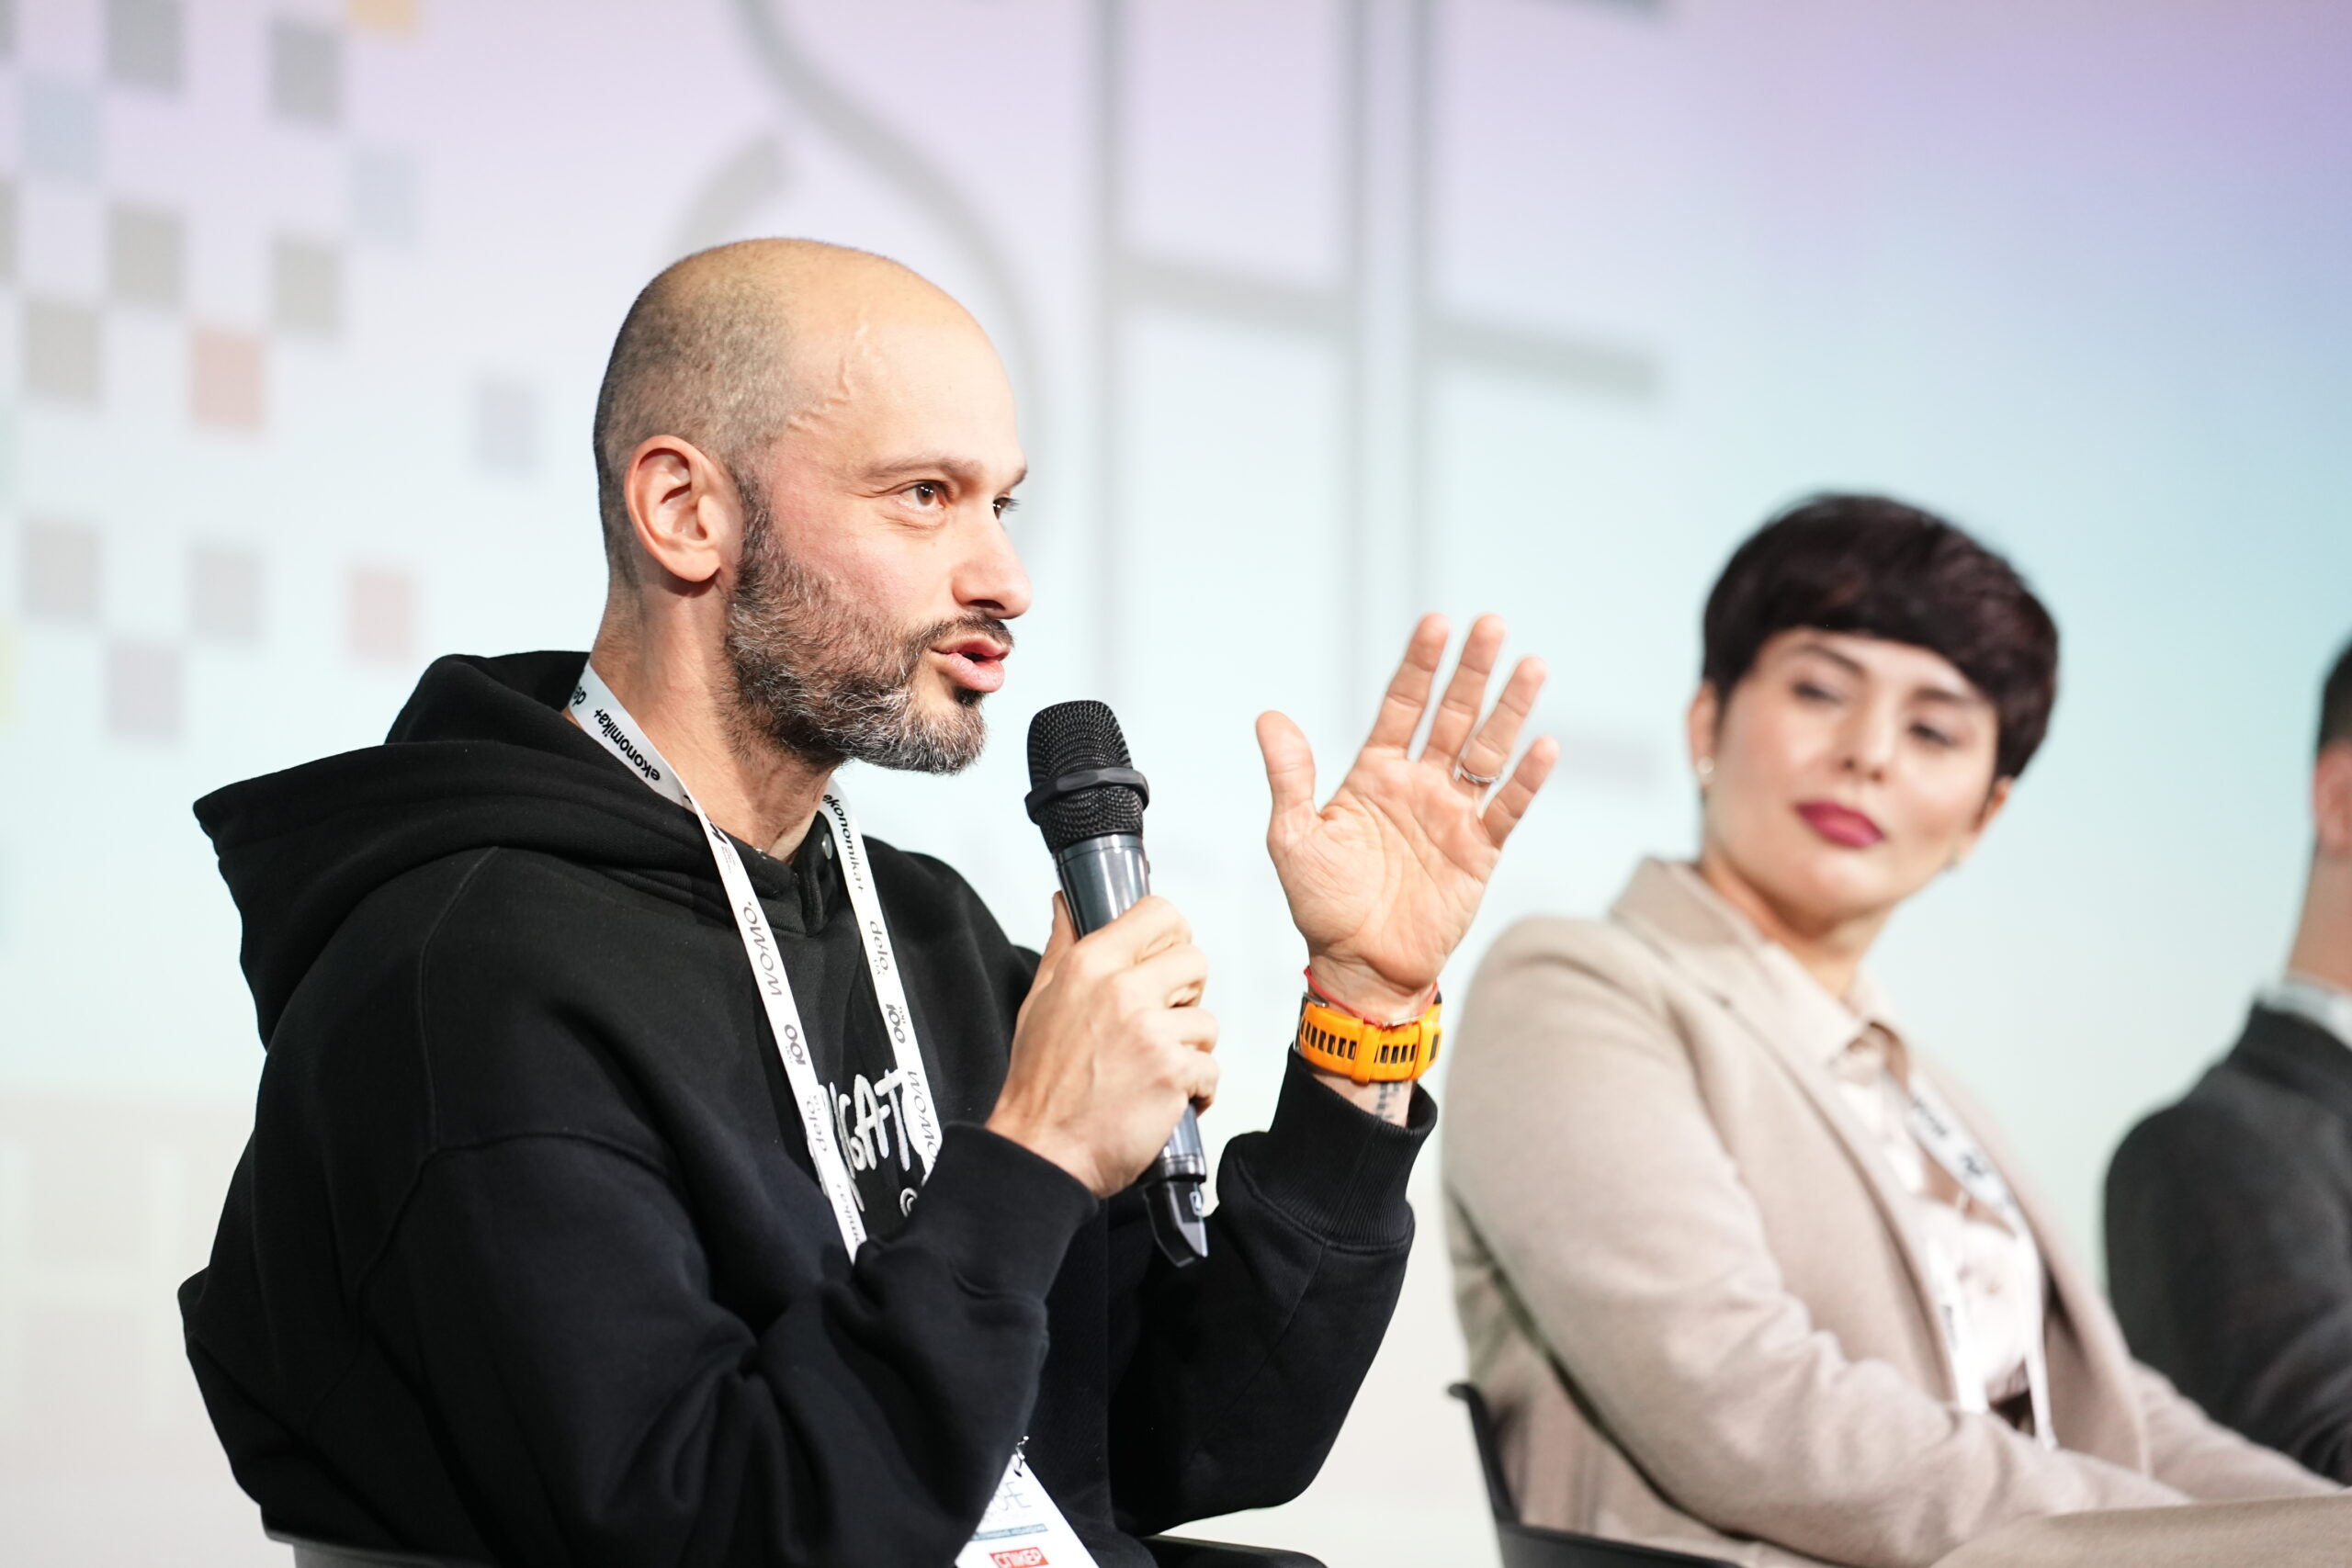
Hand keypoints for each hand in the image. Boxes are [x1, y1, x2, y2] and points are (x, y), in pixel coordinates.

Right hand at [987, 894, 1220, 1196]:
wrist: (1040, 1152)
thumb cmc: (1039, 1085)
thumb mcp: (1039, 1002)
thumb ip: (1062, 946)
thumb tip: (1068, 905)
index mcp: (1090, 965)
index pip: (1158, 914)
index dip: (1170, 938)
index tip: (1163, 964)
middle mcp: (1122, 989)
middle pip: (1195, 960)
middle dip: (1186, 996)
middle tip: (1159, 1026)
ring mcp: (1151, 1030)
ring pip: (1207, 1021)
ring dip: (1189, 1051)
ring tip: (1153, 1073)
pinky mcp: (1172, 1072)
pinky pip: (1211, 1071)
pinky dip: (1195, 1092)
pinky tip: (1161, 1102)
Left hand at [1257, 613, 1556, 1019]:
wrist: (1359, 967)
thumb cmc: (1322, 905)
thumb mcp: (1293, 837)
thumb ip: (1290, 778)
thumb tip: (1269, 717)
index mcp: (1374, 774)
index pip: (1401, 706)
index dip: (1419, 666)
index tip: (1436, 623)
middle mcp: (1418, 785)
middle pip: (1452, 716)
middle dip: (1471, 672)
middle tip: (1491, 626)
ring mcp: (1452, 816)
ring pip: (1487, 751)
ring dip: (1510, 711)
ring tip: (1532, 666)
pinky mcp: (1479, 852)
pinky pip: (1506, 809)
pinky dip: (1525, 780)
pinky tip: (1543, 746)